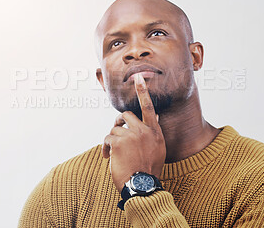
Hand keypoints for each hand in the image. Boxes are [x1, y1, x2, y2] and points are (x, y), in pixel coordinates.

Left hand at [102, 73, 165, 192]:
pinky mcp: (118, 142)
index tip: (138, 77)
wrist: (142, 186)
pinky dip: (105, 147)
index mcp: (155, 132)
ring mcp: (131, 135)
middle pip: (126, 115)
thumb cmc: (148, 170)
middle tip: (116, 131)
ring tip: (113, 153)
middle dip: (118, 121)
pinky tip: (108, 157)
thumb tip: (152, 117)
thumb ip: (152, 133)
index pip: (149, 107)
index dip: (143, 91)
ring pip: (115, 128)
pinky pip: (107, 137)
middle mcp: (144, 131)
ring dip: (112, 139)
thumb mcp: (158, 149)